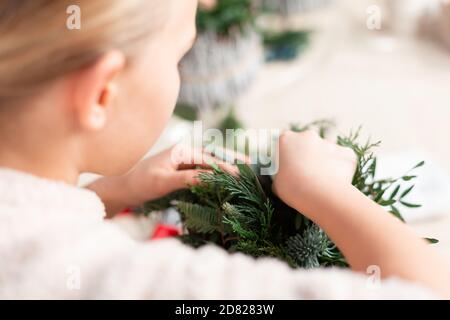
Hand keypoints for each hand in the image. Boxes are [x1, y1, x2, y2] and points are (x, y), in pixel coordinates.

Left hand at [123, 145, 241, 205]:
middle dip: (232, 158)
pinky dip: (215, 173)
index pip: (209, 158)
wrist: (123, 188)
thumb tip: (210, 178)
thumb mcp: (163, 181)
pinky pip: (203, 170)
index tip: (241, 173)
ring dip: (225, 165)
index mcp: (181, 151)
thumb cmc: (139, 183)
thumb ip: (186, 178)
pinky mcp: (181, 170)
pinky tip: (223, 178)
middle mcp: (184, 153)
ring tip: (243, 169)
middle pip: (213, 154)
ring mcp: (183, 161)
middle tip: (251, 162)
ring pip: (209, 161)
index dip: (226, 166)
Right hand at [272, 130, 356, 211]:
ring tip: (322, 183)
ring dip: (324, 163)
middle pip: (308, 144)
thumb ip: (281, 174)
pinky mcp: (346, 153)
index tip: (289, 166)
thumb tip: (284, 177)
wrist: (319, 195)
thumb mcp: (276, 183)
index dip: (287, 155)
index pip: (285, 143)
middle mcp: (308, 136)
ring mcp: (329, 143)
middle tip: (306, 175)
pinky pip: (343, 160)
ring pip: (327, 152)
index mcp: (287, 139)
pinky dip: (341, 169)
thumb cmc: (291, 189)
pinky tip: (336, 183)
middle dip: (308, 156)